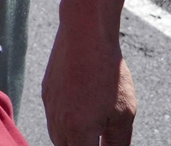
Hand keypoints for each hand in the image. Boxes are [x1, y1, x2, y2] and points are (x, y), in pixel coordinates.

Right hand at [43, 22, 135, 144]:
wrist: (85, 36)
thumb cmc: (108, 74)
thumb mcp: (124, 114)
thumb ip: (118, 143)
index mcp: (78, 132)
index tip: (105, 144)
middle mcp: (58, 122)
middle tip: (98, 139)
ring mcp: (49, 106)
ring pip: (56, 136)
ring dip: (72, 140)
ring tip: (91, 131)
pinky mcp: (46, 92)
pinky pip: (52, 117)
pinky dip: (65, 123)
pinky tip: (81, 111)